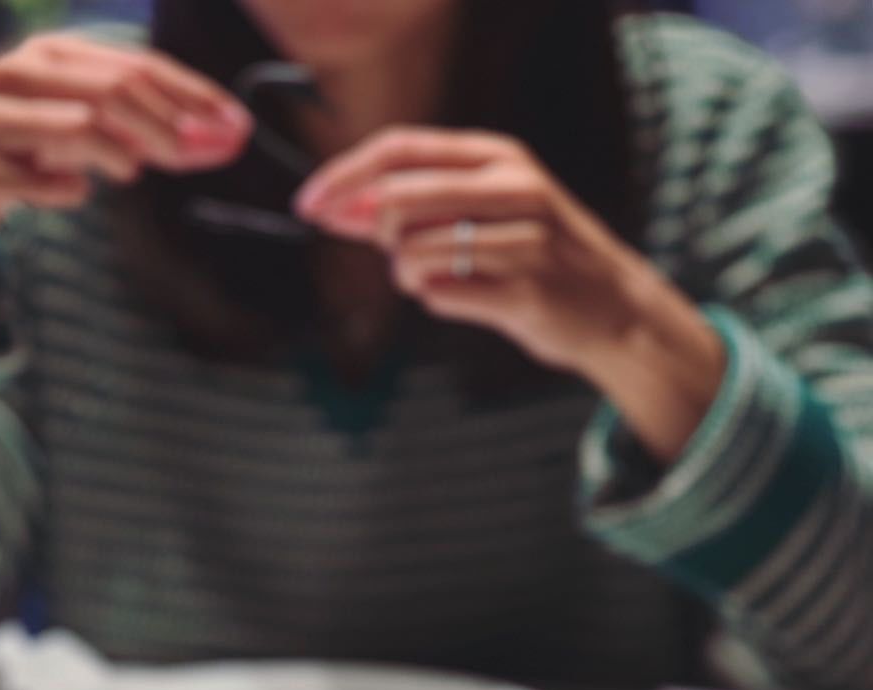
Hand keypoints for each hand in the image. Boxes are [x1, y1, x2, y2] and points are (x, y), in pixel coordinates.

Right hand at [0, 33, 251, 311]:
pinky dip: (65, 191)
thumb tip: (225, 138)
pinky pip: (35, 181)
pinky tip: (75, 194)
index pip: (136, 66)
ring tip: (131, 173)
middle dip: (167, 126)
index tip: (236, 126)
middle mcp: (18, 72)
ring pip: (76, 126)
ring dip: (118, 154)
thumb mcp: (92, 132)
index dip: (192, 95)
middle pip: (112, 91)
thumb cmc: (32, 152)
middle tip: (200, 155)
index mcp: (53, 55)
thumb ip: (150, 133)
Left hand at [297, 128, 724, 460]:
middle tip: (393, 253)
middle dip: (376, 232)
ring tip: (441, 279)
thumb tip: (342, 209)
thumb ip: (417, 206)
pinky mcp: (523, 291)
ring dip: (408, 276)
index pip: (399, 150)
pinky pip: (441, 296)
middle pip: (398, 199)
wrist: (612, 307)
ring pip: (413, 254)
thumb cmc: (537, 258)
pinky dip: (438, 301)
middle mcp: (513, 187)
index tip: (309, 205)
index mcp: (497, 156)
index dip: (344, 176)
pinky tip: (467, 298)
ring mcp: (522, 239)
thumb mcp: (485, 210)